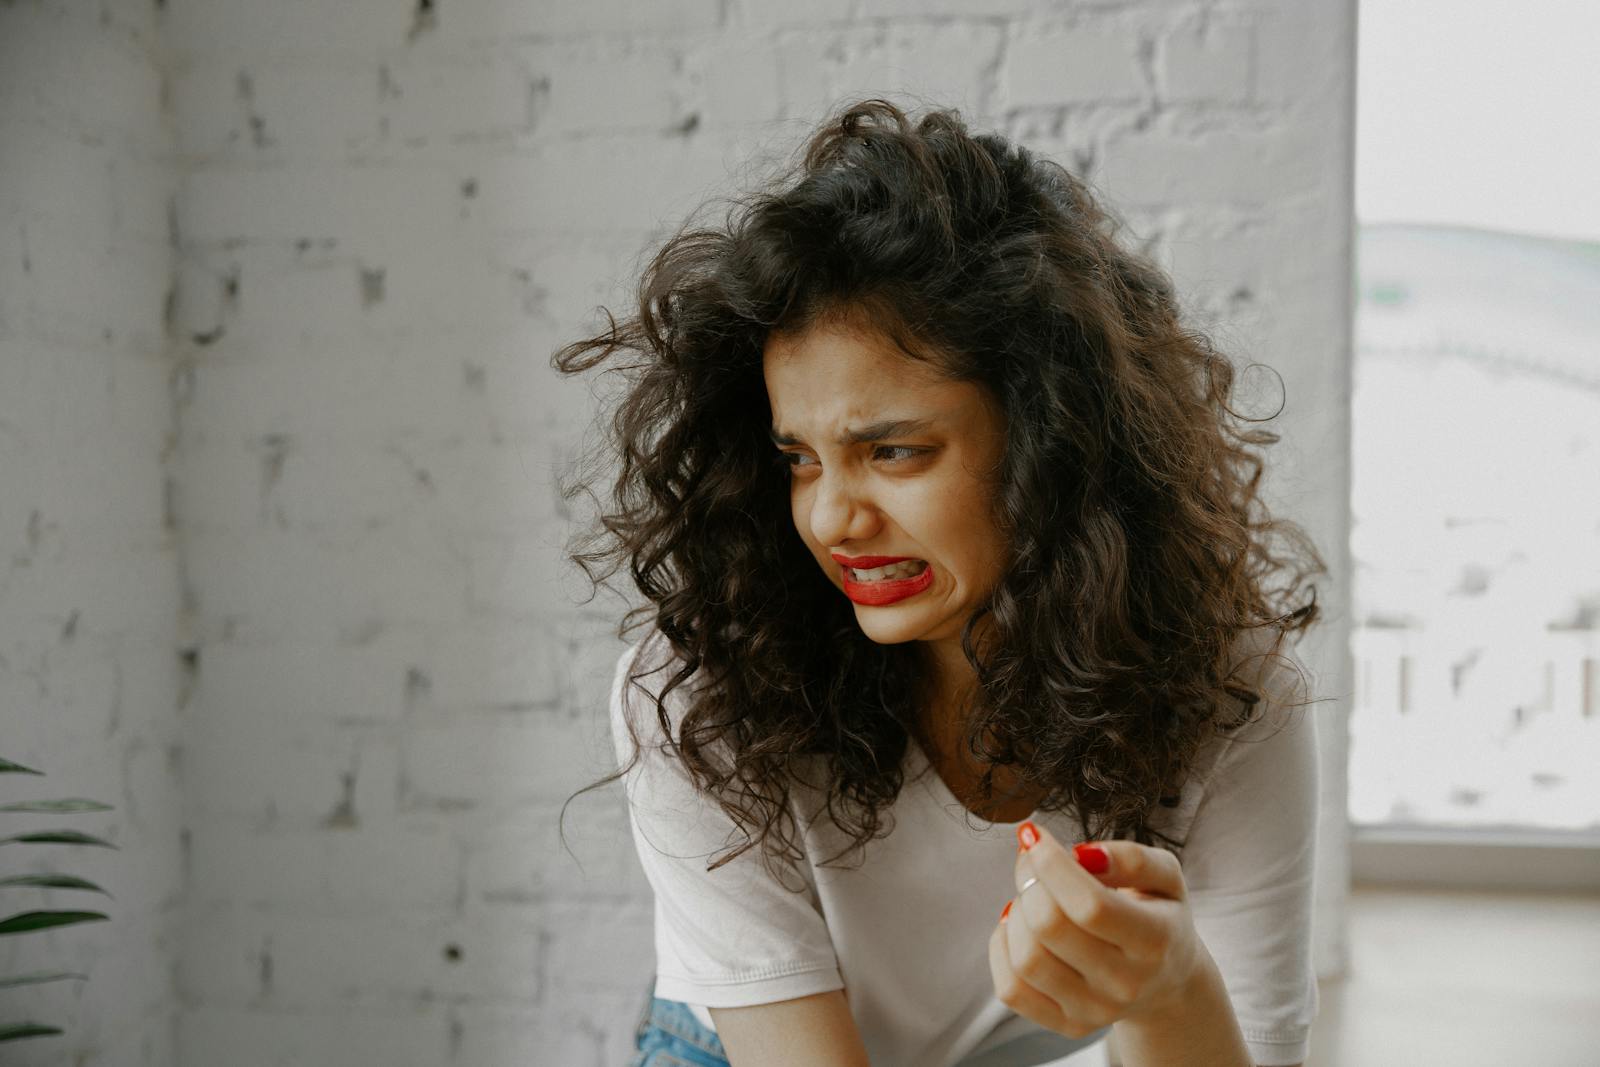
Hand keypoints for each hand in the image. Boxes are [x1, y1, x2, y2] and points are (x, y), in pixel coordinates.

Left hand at [987, 820, 1207, 1039]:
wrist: (1168, 981)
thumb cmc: (1159, 915)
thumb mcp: (1165, 876)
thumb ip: (1134, 857)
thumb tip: (1082, 855)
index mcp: (1154, 941)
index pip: (1090, 906)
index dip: (1051, 864)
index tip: (1034, 836)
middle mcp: (1126, 984)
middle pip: (1050, 928)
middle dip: (1029, 880)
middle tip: (1032, 860)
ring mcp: (1095, 1011)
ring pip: (1026, 959)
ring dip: (1017, 912)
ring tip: (1033, 895)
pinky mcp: (1067, 1025)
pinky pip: (1011, 989)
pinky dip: (1003, 948)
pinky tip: (1021, 927)